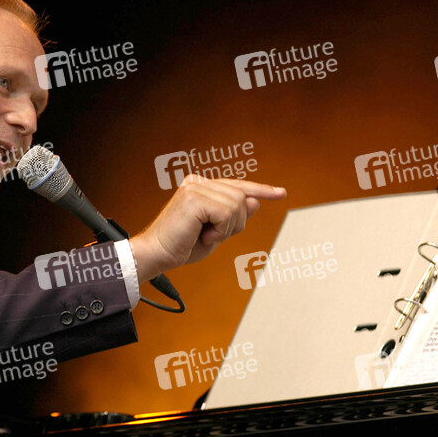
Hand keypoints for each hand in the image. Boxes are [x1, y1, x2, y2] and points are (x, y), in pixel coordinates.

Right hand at [129, 175, 286, 282]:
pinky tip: (202, 234)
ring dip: (226, 228)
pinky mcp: (195, 197)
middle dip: (235, 223)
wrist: (157, 254)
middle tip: (210, 235)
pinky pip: (227, 212)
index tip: (280, 193)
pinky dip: (220, 230)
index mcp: (200, 186)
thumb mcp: (215, 232)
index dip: (260, 190)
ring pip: (237, 205)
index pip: (237, 185)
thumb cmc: (181, 246)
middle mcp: (197, 181)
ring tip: (204, 235)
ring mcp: (195, 187)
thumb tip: (255, 201)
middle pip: (241, 197)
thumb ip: (234, 215)